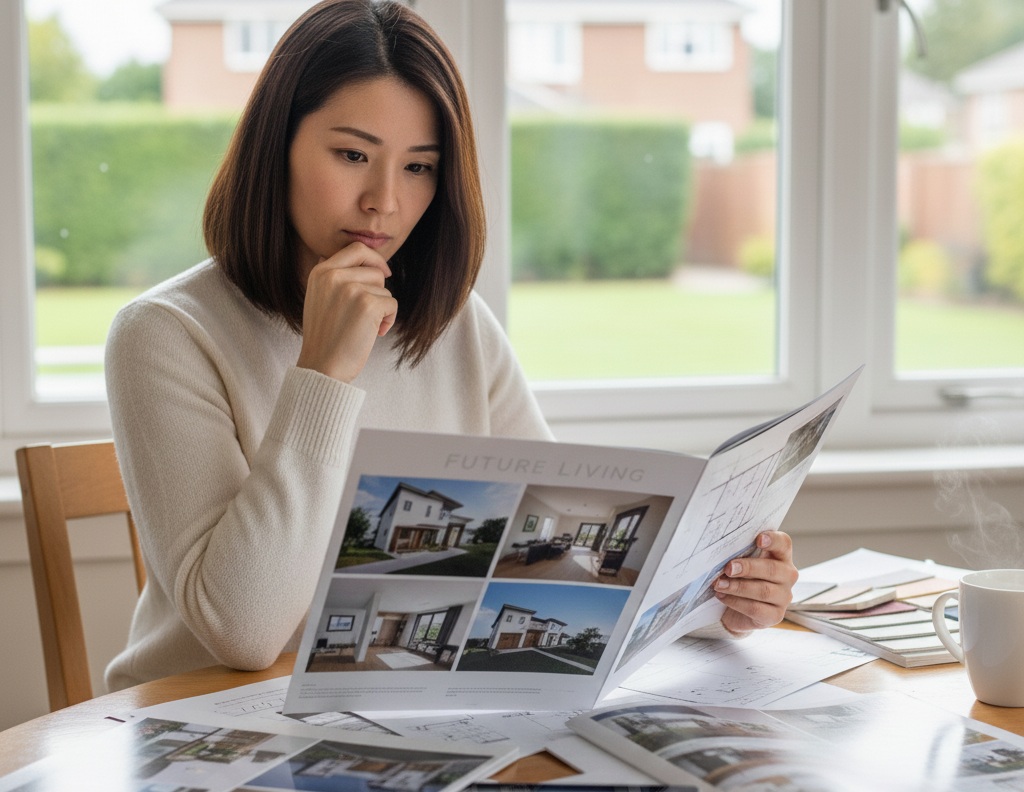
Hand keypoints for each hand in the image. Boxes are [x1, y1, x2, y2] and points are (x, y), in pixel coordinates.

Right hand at [296, 243, 398, 382]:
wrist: (322, 366)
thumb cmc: (325, 337)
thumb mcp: (319, 297)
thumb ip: (334, 276)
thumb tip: (359, 255)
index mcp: (321, 272)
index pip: (357, 249)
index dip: (375, 259)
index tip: (384, 272)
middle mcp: (333, 276)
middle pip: (375, 270)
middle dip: (379, 292)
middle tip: (369, 313)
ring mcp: (350, 289)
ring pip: (385, 289)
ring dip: (382, 308)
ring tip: (366, 326)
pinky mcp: (367, 304)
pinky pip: (392, 304)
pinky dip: (388, 320)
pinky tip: (374, 333)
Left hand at [714, 530, 797, 635]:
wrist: (735, 609)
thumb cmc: (740, 578)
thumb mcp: (741, 563)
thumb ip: (738, 555)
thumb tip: (721, 551)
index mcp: (781, 557)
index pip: (784, 544)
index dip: (773, 540)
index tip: (758, 539)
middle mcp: (787, 576)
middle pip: (772, 569)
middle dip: (748, 567)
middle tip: (728, 568)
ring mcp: (784, 597)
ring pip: (763, 590)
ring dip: (738, 587)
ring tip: (719, 584)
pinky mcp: (775, 616)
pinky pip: (756, 609)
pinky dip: (736, 602)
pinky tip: (722, 596)